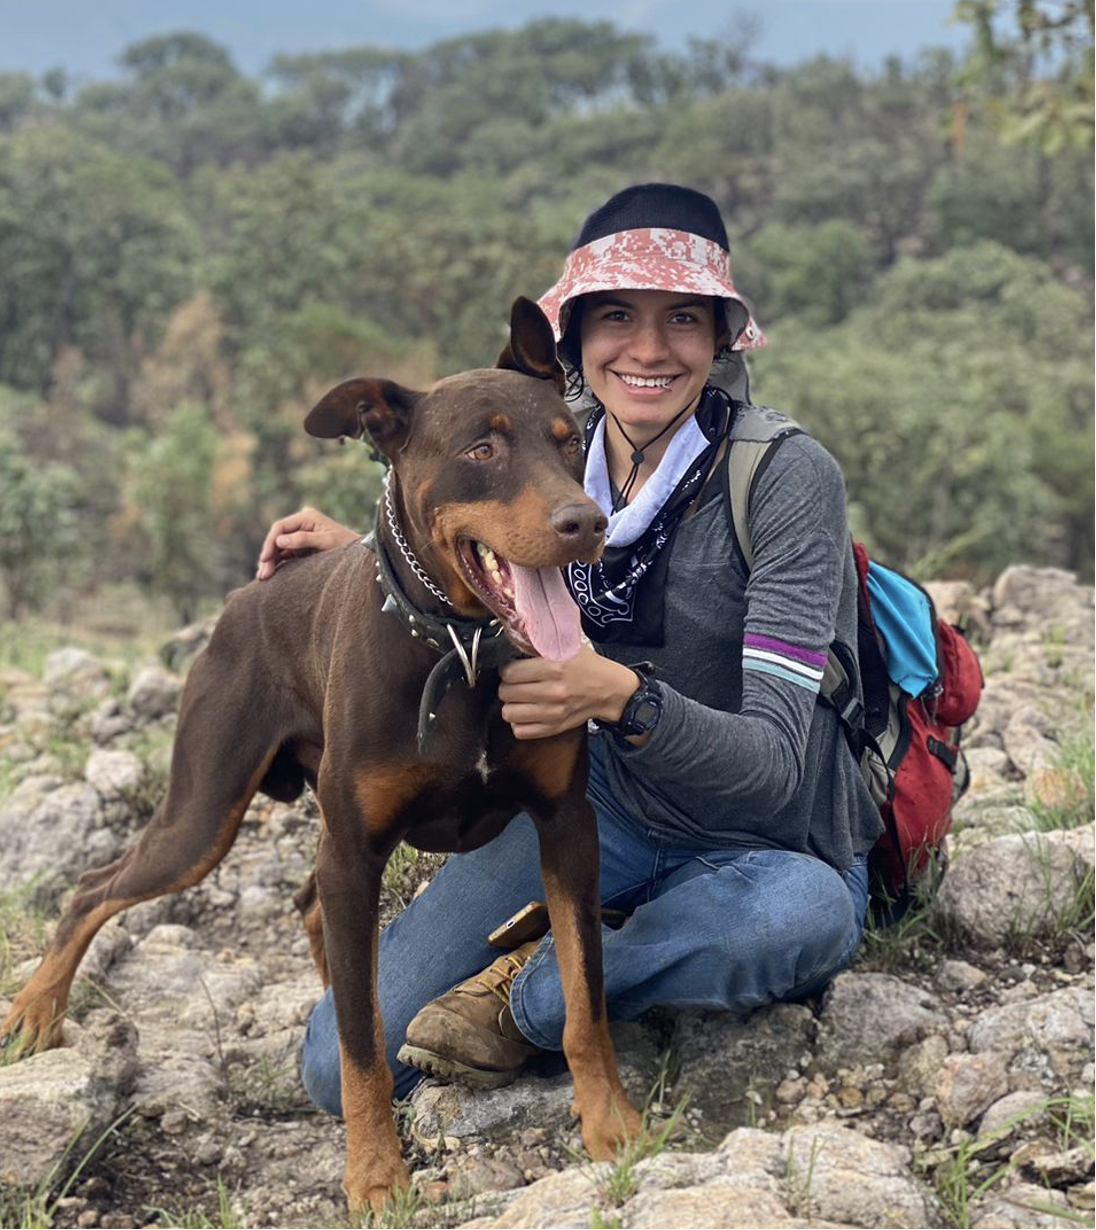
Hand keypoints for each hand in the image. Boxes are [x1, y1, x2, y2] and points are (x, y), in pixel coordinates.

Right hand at [256, 508, 359, 579]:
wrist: (363, 555)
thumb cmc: (347, 546)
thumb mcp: (327, 542)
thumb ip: (304, 539)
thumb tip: (280, 540)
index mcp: (307, 516)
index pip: (281, 527)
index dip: (270, 543)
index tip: (265, 559)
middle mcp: (302, 523)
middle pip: (278, 538)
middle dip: (268, 555)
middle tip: (262, 574)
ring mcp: (301, 536)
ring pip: (279, 548)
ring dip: (271, 562)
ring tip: (263, 577)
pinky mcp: (302, 548)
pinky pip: (285, 555)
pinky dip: (278, 564)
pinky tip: (271, 574)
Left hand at [498, 642, 638, 739]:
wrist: (610, 690)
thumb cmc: (587, 666)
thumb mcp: (567, 646)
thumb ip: (541, 643)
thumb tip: (515, 637)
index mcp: (554, 668)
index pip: (510, 673)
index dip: (507, 669)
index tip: (512, 669)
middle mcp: (553, 692)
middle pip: (507, 693)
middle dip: (507, 686)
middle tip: (515, 683)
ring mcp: (553, 713)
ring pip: (509, 713)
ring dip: (511, 705)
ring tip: (519, 699)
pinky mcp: (555, 728)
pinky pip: (521, 731)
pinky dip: (519, 723)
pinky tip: (526, 713)